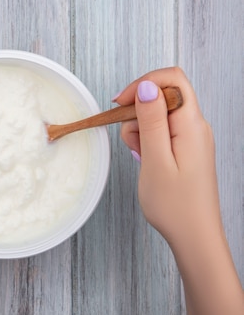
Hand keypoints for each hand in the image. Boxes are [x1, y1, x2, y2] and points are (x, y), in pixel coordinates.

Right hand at [116, 67, 220, 250]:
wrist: (193, 235)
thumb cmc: (175, 205)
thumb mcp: (155, 160)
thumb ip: (151, 121)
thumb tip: (146, 86)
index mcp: (191, 125)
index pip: (172, 79)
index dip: (143, 83)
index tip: (120, 103)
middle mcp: (195, 126)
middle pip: (162, 96)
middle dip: (137, 111)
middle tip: (131, 141)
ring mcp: (191, 137)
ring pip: (158, 114)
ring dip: (139, 129)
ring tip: (139, 155)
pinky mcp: (185, 148)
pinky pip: (161, 132)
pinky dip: (146, 141)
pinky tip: (144, 159)